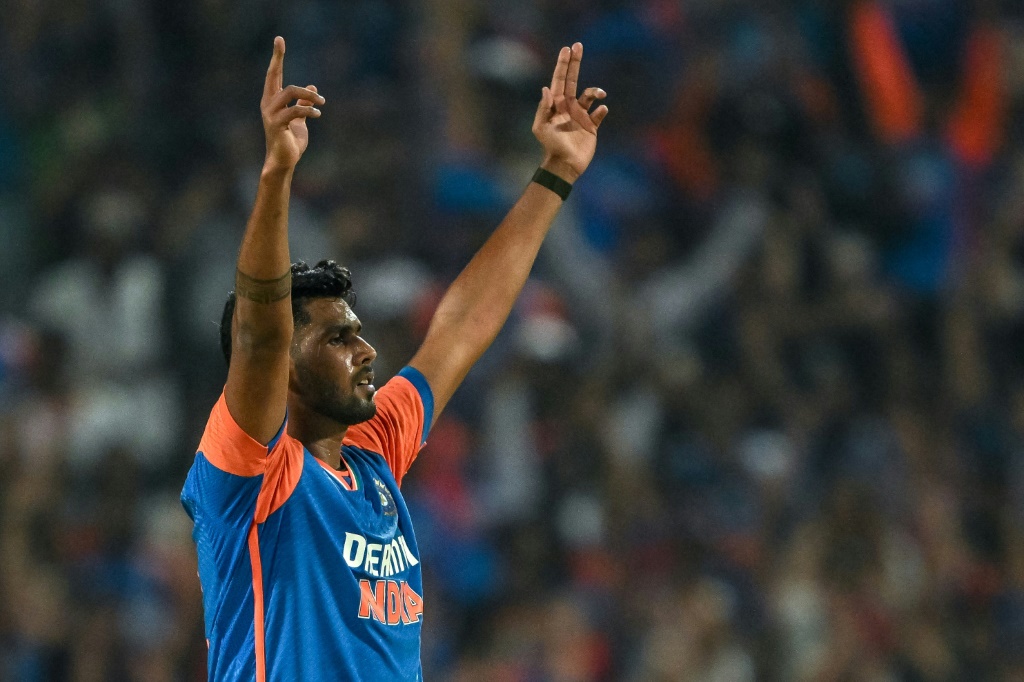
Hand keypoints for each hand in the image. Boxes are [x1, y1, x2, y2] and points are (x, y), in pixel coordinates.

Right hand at [261, 36, 324, 170]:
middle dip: (277, 58)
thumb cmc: (290, 141)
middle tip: (280, 41)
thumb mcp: (299, 118)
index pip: (273, 75)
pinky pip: (295, 110)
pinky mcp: (277, 125)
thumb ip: (302, 103)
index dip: (277, 57)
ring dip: (309, 95)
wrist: (284, 161)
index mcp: (272, 100)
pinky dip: (309, 110)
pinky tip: (318, 113)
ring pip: (289, 91)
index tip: (279, 39)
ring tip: (321, 102)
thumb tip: (312, 88)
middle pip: (273, 75)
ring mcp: (270, 114)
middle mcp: (268, 103)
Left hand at [532, 43, 608, 183]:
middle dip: (575, 63)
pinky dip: (601, 110)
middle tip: (578, 45)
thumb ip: (543, 108)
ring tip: (599, 94)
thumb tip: (546, 88)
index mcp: (557, 105)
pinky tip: (601, 111)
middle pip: (573, 80)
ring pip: (590, 96)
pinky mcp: (591, 127)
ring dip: (595, 91)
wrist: (565, 165)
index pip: (560, 80)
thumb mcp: (541, 128)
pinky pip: (598, 114)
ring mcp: (580, 116)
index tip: (567, 49)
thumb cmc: (551, 147)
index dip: (563, 65)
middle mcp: (569, 107)